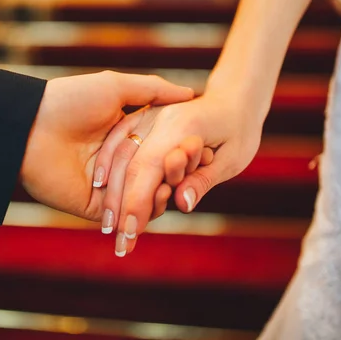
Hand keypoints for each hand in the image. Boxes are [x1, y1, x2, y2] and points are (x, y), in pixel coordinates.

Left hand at [19, 71, 193, 220]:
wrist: (31, 126)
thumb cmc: (70, 100)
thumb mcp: (115, 86)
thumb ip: (153, 91)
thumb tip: (190, 93)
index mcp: (122, 135)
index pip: (159, 148)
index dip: (180, 151)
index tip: (202, 151)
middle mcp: (116, 162)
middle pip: (154, 175)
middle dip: (175, 176)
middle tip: (195, 173)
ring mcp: (106, 186)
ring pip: (143, 197)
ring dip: (163, 194)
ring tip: (177, 186)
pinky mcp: (94, 206)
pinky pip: (124, 213)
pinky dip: (143, 211)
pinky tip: (159, 200)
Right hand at [94, 76, 263, 255]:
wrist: (236, 97)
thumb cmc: (240, 130)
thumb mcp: (232, 158)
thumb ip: (203, 179)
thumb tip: (181, 203)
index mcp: (183, 126)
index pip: (150, 168)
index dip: (138, 203)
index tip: (131, 234)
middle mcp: (160, 118)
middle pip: (130, 165)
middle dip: (122, 206)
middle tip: (120, 243)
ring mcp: (149, 115)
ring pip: (121, 153)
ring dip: (112, 190)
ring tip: (110, 227)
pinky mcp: (143, 117)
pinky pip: (119, 139)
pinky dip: (108, 163)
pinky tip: (100, 187)